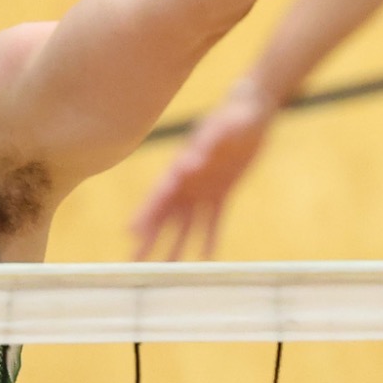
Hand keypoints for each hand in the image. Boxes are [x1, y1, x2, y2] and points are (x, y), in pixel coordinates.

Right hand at [130, 80, 278, 259]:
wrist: (251, 112)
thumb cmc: (236, 116)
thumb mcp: (225, 126)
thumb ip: (207, 141)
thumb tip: (188, 162)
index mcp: (184, 166)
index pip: (160, 194)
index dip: (146, 213)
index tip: (131, 233)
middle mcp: (188, 181)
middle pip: (164, 215)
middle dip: (150, 238)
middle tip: (134, 263)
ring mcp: (203, 189)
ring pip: (185, 224)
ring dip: (176, 245)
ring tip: (166, 271)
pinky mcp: (222, 192)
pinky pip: (214, 220)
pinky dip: (209, 238)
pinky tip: (205, 259)